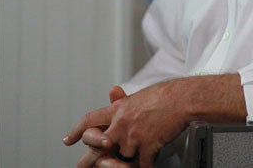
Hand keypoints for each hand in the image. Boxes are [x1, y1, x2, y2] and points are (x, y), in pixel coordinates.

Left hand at [64, 82, 187, 167]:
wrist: (183, 98)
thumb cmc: (168, 94)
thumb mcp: (140, 93)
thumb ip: (124, 99)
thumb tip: (113, 92)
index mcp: (119, 109)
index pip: (90, 120)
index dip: (78, 130)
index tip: (69, 139)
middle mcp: (121, 123)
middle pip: (98, 146)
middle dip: (91, 159)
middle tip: (83, 166)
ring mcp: (133, 136)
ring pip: (124, 156)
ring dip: (130, 159)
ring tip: (134, 158)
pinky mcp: (146, 146)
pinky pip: (142, 164)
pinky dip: (147, 165)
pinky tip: (149, 164)